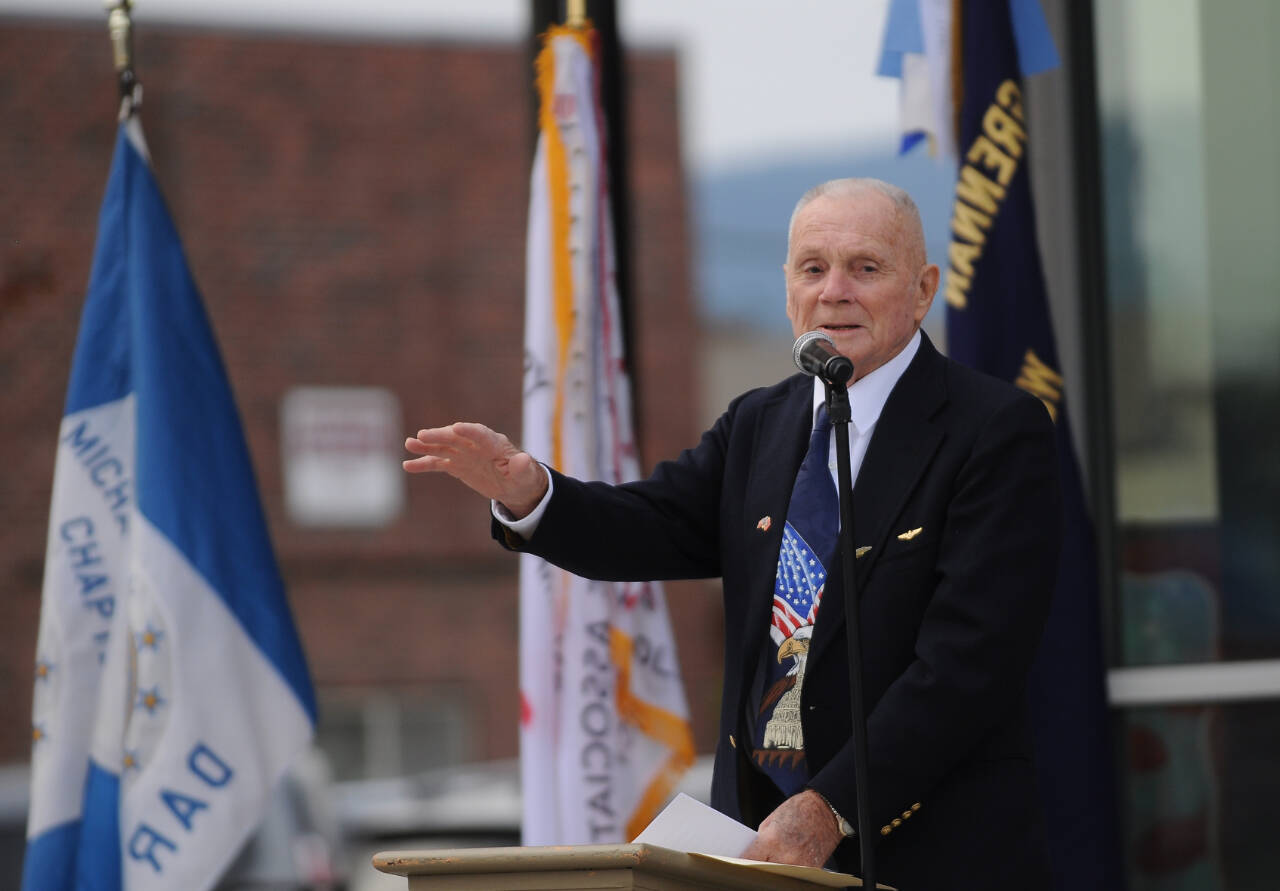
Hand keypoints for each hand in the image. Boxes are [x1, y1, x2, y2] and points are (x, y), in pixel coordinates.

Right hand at [403, 422, 548, 517]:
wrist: (515, 485)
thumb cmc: (523, 477)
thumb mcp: (526, 474)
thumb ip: (523, 467)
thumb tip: (523, 459)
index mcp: (495, 443)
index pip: (481, 434)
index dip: (470, 431)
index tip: (456, 427)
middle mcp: (476, 445)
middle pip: (456, 438)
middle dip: (440, 436)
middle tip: (422, 435)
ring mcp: (465, 454)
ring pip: (443, 447)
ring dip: (426, 445)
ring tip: (409, 444)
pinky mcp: (457, 465)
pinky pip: (438, 463)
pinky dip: (424, 464)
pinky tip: (408, 465)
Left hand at [739, 789, 842, 868]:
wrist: (826, 811)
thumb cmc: (798, 810)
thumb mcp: (771, 820)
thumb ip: (761, 840)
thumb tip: (751, 855)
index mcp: (772, 840)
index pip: (749, 860)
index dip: (740, 863)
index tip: (734, 866)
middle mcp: (786, 856)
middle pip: (762, 871)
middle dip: (754, 869)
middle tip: (747, 868)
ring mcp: (799, 866)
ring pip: (777, 876)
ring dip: (770, 872)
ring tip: (766, 865)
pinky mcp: (811, 870)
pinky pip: (792, 875)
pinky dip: (786, 871)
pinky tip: (782, 864)